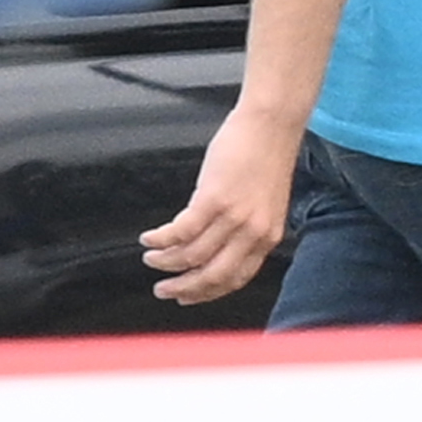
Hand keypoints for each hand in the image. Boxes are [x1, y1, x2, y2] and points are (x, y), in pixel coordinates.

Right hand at [142, 108, 306, 305]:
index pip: (235, 278)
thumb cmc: (266, 156)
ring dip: (165, 261)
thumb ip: (245, 228)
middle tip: (163, 290)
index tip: (187, 297)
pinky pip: (180, 231)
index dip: (207, 292)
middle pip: (212, 276)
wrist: (272, 124)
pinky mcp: (214, 199)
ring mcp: (234, 217)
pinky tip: (149, 238)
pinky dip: (160, 239)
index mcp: (268, 236)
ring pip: (192, 255)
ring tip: (152, 257)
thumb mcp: (264, 203)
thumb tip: (214, 246)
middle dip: (183, 288)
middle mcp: (253, 232)